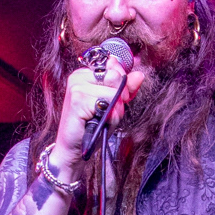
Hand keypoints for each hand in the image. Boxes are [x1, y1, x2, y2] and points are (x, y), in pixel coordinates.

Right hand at [51, 59, 143, 175]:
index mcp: (86, 73)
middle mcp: (79, 76)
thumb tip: (140, 75)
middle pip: (115, 76)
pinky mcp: (77, 99)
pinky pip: (107, 105)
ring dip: (114, 111)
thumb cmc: (93, 127)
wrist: (74, 149)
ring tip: (101, 119)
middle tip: (107, 112)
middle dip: (119, 97)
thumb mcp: (113, 105)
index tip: (114, 99)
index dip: (121, 83)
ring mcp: (76, 86)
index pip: (114, 65)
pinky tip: (97, 123)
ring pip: (112, 92)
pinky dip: (109, 118)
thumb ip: (126, 89)